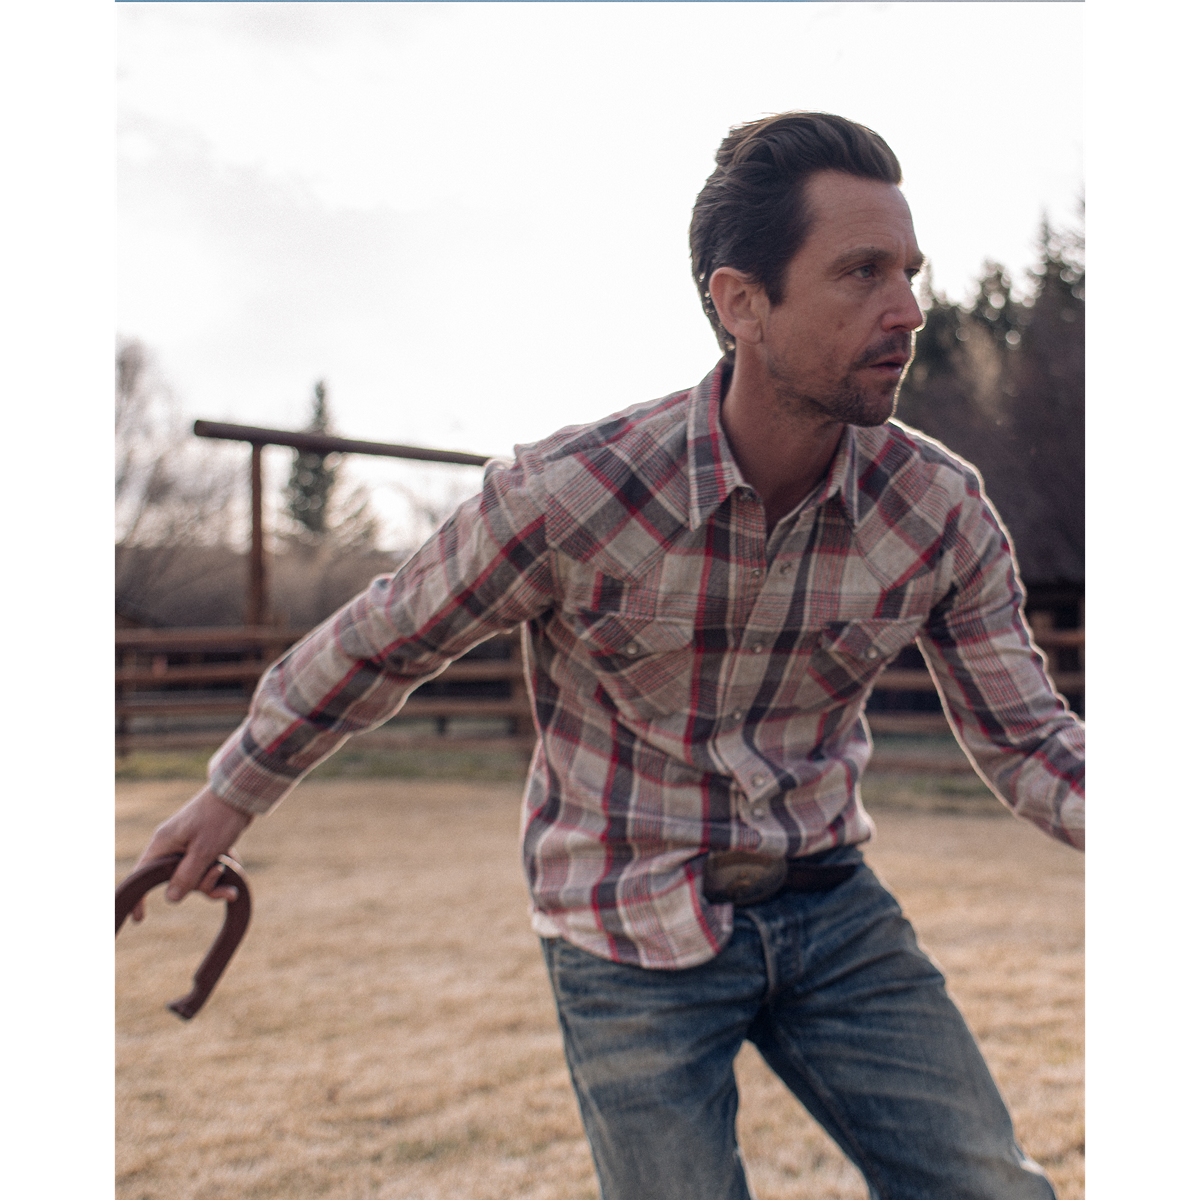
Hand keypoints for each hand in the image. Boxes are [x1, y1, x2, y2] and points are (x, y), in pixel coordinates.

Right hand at [129, 787, 253, 921]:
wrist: (240, 794)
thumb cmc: (219, 818)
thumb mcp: (204, 850)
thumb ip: (187, 876)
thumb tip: (171, 899)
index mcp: (163, 845)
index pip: (142, 875)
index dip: (138, 897)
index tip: (139, 919)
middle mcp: (172, 846)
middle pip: (177, 880)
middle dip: (201, 884)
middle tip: (218, 871)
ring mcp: (188, 846)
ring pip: (196, 876)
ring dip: (215, 877)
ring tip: (230, 864)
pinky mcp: (204, 845)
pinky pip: (208, 867)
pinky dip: (222, 869)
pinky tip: (235, 863)